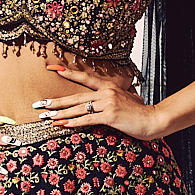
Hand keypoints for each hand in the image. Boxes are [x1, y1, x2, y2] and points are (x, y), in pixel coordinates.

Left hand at [33, 61, 164, 140]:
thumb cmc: (139, 113)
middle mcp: (106, 92)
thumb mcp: (125, 100)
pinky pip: (88, 119)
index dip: (68, 73)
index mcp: (108, 87)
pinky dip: (74, 123)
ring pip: (79, 108)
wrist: (153, 120)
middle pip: (75, 96)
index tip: (53, 69)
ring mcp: (108, 103)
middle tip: (40, 104)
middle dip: (56, 101)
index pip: (84, 78)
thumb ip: (112, 100)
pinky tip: (63, 125)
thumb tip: (101, 103)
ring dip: (61, 114)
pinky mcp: (110, 115)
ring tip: (47, 117)